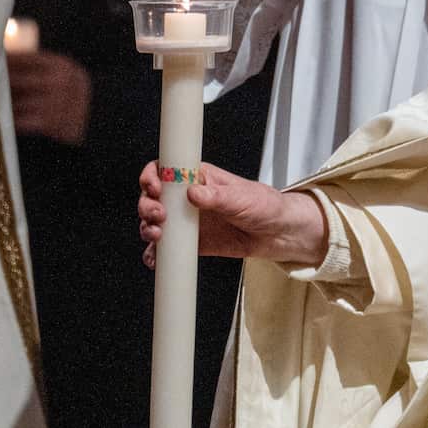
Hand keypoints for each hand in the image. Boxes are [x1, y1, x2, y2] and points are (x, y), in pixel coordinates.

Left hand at [6, 49, 90, 143]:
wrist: (101, 121)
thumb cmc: (76, 96)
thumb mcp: (66, 74)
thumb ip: (41, 67)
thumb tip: (3, 56)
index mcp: (62, 65)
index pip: (22, 58)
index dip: (1, 59)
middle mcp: (59, 81)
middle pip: (14, 78)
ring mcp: (54, 103)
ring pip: (14, 100)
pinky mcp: (50, 123)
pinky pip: (18, 119)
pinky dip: (5, 117)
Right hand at [138, 161, 326, 268]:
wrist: (279, 234)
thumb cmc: (266, 206)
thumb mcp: (243, 197)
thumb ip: (218, 196)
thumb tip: (193, 191)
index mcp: (200, 178)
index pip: (166, 169)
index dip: (153, 176)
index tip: (155, 188)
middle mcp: (189, 198)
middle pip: (154, 197)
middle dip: (148, 206)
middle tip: (159, 216)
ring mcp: (189, 221)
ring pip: (155, 222)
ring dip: (148, 229)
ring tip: (157, 235)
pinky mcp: (192, 243)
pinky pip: (167, 248)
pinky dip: (156, 254)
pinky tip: (156, 258)